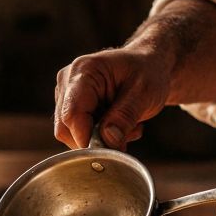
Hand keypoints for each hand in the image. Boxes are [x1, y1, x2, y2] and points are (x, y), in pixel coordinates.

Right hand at [54, 46, 172, 149]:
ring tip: (126, 125)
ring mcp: (67, 94)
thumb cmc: (148, 72)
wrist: (150, 65)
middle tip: (127, 134)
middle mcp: (68, 81)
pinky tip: (118, 124)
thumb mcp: (145, 92)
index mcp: (84, 71)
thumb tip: (108, 140)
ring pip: (70, 134)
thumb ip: (125, 116)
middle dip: (96, 140)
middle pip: (66, 128)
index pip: (71, 114)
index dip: (87, 138)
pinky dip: (98, 137)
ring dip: (100, 139)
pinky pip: (77, 133)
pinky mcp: (71, 106)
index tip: (111, 150)